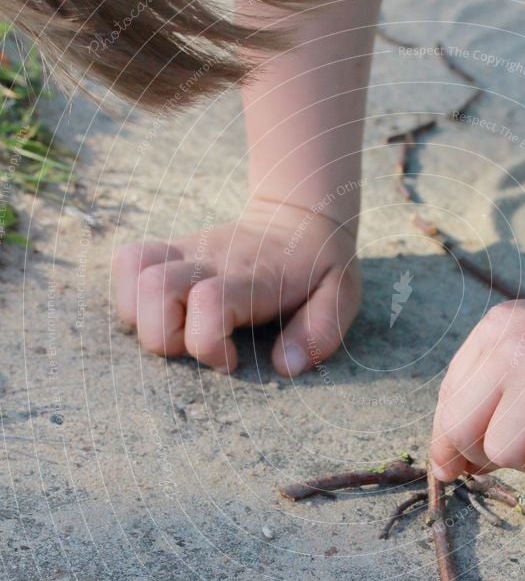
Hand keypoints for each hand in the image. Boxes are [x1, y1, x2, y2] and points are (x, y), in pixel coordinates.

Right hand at [112, 201, 360, 374]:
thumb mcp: (342, 294)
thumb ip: (321, 330)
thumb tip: (284, 366)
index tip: (232, 361)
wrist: (299, 215)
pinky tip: (164, 312)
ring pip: (132, 271)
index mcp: (253, 277)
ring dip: (143, 316)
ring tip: (180, 329)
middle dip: (165, 336)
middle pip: (154, 288)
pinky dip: (130, 295)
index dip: (208, 345)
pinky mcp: (172, 248)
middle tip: (199, 345)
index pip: (209, 302)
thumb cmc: (320, 264)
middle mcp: (212, 259)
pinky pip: (126, 261)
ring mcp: (188, 250)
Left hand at [430, 294, 524, 480]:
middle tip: (516, 452)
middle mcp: (512, 348)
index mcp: (498, 329)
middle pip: (459, 427)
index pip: (448, 397)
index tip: (454, 463)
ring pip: (501, 453)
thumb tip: (446, 462)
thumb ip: (490, 395)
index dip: (448, 438)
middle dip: (479, 454)